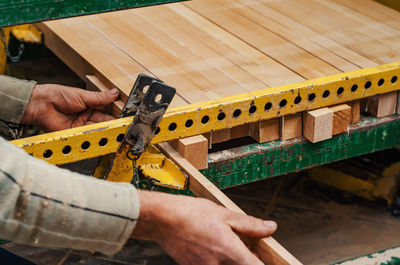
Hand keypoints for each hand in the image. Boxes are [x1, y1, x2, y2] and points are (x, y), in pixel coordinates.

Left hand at [21, 84, 118, 131]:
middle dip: (114, 124)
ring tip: (117, 130)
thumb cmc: (57, 95)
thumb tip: (115, 93)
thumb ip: (100, 98)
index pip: (107, 110)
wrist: (41, 105)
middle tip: (124, 125)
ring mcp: (82, 126)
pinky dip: (97, 136)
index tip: (126, 115)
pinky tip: (104, 134)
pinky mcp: (76, 134)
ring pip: (99, 130)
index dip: (116, 113)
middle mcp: (87, 116)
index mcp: (90, 105)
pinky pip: (89, 136)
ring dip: (107, 130)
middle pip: (105, 122)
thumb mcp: (82, 95)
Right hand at [133, 190, 276, 264]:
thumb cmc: (191, 214)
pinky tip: (212, 247)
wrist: (164, 219)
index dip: (264, 264)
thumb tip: (270, 228)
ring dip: (231, 260)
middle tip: (245, 248)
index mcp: (230, 252)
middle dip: (246, 260)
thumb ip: (250, 225)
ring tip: (225, 245)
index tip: (267, 259)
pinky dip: (217, 260)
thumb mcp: (225, 214)